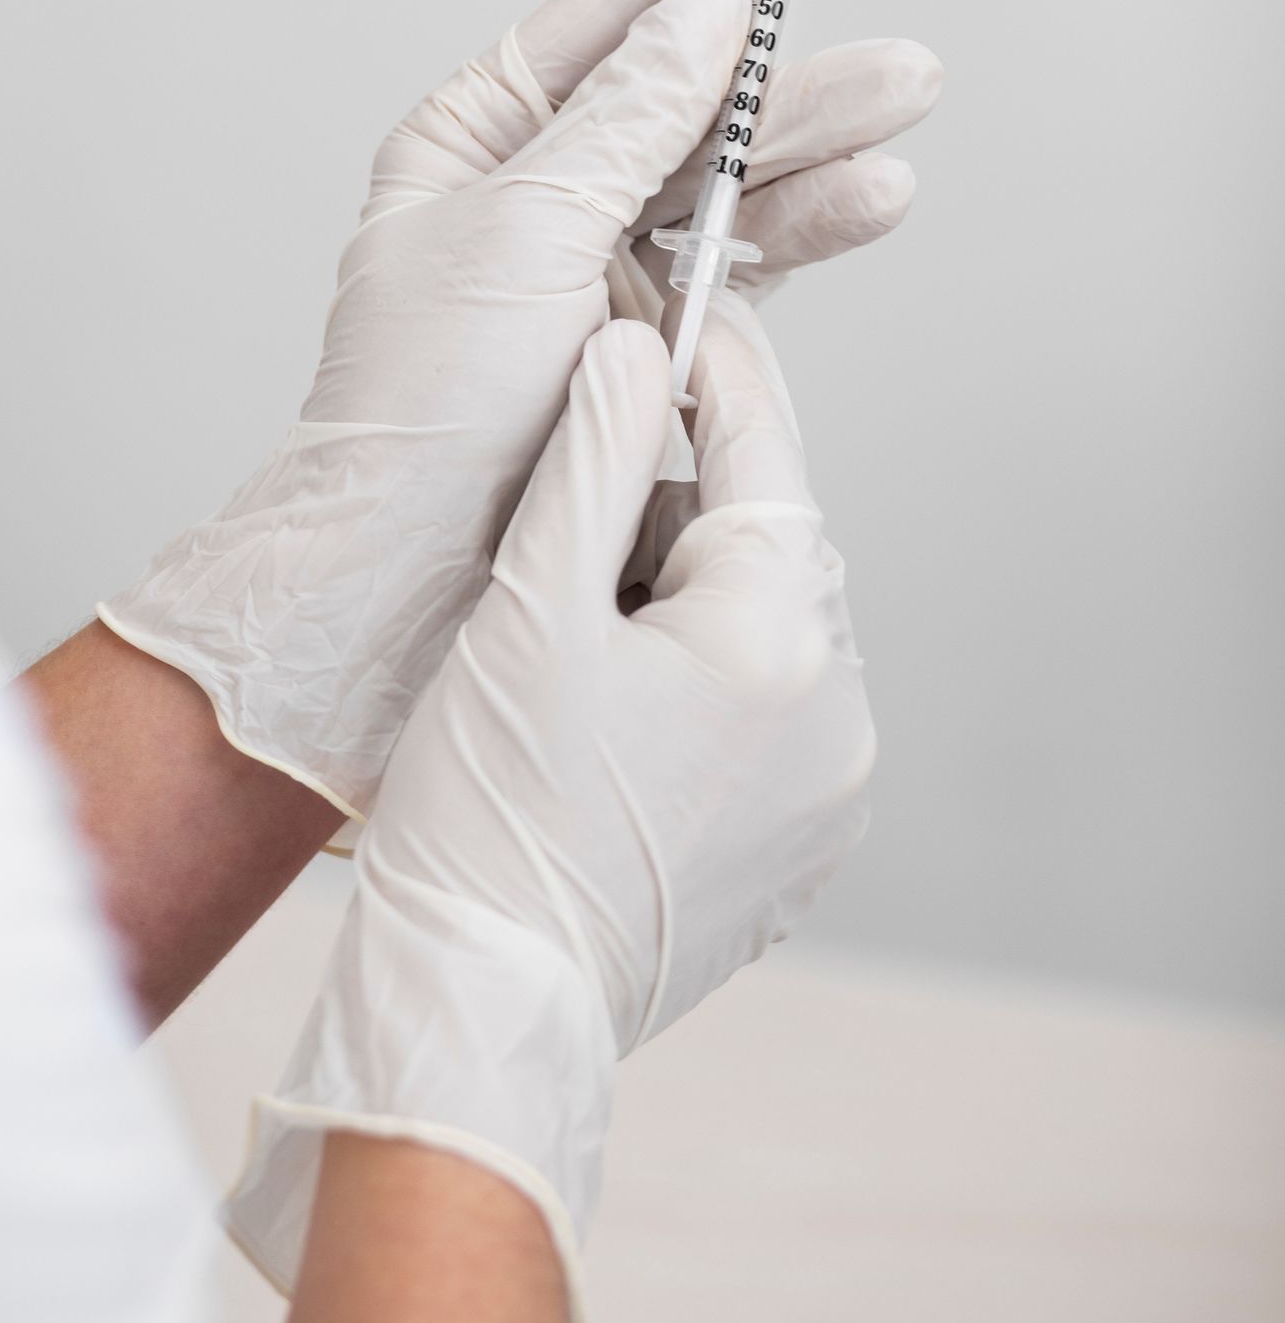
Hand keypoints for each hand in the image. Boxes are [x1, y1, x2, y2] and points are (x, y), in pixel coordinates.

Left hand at [102, 0, 935, 817]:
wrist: (401, 579)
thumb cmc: (421, 407)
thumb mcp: (524, 234)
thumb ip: (628, 121)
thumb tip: (703, 10)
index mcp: (476, 134)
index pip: (613, 6)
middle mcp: (538, 189)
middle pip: (690, 94)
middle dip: (790, 65)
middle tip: (895, 44)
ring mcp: (595, 268)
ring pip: (727, 180)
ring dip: (814, 149)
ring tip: (903, 115)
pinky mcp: (642, 346)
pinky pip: (740, 267)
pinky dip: (800, 233)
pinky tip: (866, 199)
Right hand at [226, 299, 872, 1321]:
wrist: (485, 1006)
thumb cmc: (486, 810)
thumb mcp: (526, 603)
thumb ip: (593, 454)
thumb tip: (637, 344)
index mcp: (777, 635)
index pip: (760, 444)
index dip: (706, 366)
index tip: (660, 316)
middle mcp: (838, 709)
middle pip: (763, 536)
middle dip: (671, 506)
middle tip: (560, 528)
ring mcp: (831, 787)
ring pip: (764, 623)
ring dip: (679, 597)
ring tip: (564, 642)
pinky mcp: (803, 845)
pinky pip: (768, 710)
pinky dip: (697, 681)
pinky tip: (602, 716)